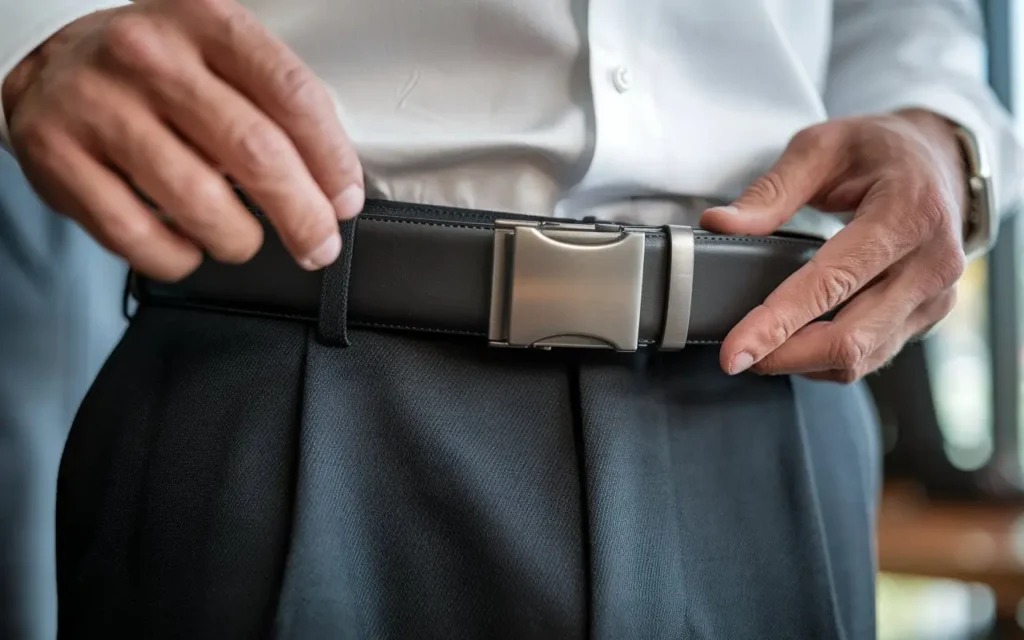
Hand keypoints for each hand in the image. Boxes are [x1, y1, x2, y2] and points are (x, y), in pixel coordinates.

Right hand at [2, 0, 363, 280]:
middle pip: (254, 152)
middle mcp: (150, 56)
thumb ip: (276, 105)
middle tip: (318, 244)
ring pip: (200, 203)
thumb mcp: (218, 56)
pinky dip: (178, 258)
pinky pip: (138, 236)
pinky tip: (188, 245)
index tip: (345, 199)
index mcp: (205, 21)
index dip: (331, 158)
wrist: (51, 66)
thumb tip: (332, 186)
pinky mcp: (57, 157)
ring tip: (242, 239)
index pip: (291, 94)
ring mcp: (99, 105)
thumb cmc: (156, 72)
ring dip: (240, 240)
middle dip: (302, 215)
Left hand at [700, 110, 967, 382]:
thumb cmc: (879, 151)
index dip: (778, 323)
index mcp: (908, 214)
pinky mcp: (930, 314)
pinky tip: (798, 343)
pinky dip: (828, 359)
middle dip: (784, 356)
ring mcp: (936, 294)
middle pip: (850, 338)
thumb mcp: (821, 149)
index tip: (736, 350)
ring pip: (861, 357)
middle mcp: (931, 262)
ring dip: (803, 362)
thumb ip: (770, 191)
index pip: (833, 283)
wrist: (939, 158)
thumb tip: (720, 223)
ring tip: (761, 348)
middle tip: (735, 355)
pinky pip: (874, 354)